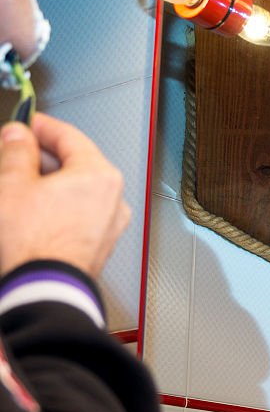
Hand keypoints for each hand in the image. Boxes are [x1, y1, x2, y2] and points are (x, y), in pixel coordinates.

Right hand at [0, 113, 130, 277]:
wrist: (44, 288)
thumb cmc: (35, 242)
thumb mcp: (13, 184)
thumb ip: (17, 152)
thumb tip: (18, 135)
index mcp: (100, 175)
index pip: (70, 136)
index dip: (41, 126)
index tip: (25, 123)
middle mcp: (114, 198)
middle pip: (77, 163)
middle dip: (44, 157)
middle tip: (16, 153)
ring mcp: (110, 223)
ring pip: (78, 190)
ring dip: (50, 182)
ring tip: (21, 185)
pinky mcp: (101, 243)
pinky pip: (81, 212)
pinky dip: (60, 204)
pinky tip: (36, 211)